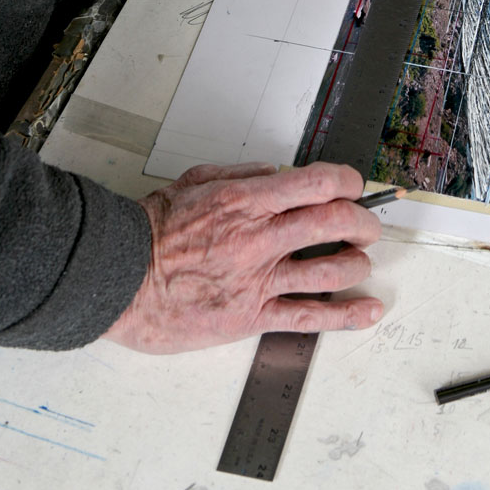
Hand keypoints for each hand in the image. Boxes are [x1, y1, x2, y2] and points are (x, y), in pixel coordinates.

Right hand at [103, 162, 382, 352]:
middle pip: (334, 223)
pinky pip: (307, 317)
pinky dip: (345, 315)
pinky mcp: (251, 317)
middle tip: (366, 225)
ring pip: (330, 271)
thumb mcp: (195, 179)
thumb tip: (277, 173)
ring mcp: (258, 280)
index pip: (317, 182)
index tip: (353, 185)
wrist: (120, 278)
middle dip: (362, 221)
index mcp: (246, 200)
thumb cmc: (152, 230)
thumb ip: (241, 172)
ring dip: (356, 264)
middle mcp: (259, 238)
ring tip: (361, 261)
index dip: (347, 181)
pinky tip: (369, 310)